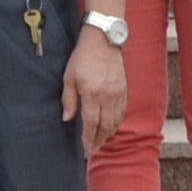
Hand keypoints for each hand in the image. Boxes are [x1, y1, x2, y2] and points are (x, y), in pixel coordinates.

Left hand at [60, 30, 126, 152]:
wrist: (103, 41)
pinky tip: (111, 126)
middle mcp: (107, 96)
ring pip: (115, 120)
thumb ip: (68, 99)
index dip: (89, 138)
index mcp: (92, 94)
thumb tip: (67, 118)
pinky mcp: (124, 89)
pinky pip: (122, 111)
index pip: (91, 123)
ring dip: (109, 133)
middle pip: (105, 125)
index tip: (87, 148)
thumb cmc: (83, 58)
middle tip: (94, 149)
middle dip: (99, 139)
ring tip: (102, 140)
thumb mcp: (69, 77)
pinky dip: (117, 122)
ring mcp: (118, 93)